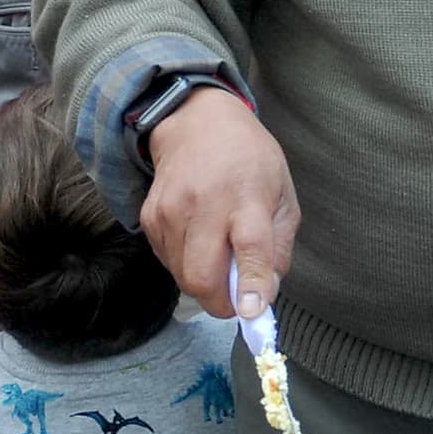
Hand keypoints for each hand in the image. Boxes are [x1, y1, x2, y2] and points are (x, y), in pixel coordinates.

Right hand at [140, 87, 300, 320]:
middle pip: (202, 275)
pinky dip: (184, 263)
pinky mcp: (150, 216)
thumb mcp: (282, 195)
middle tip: (235, 297)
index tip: (252, 311)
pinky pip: (166, 261)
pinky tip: (197, 238)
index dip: (250, 283)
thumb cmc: (249, 160)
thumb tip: (265, 294)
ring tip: (217, 252)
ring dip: (203, 282)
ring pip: (182, 276)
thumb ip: (279, 247)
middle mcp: (206, 203)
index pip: (250, 246)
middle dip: (220, 302)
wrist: (197, 122)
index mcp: (248, 197)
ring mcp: (172, 210)